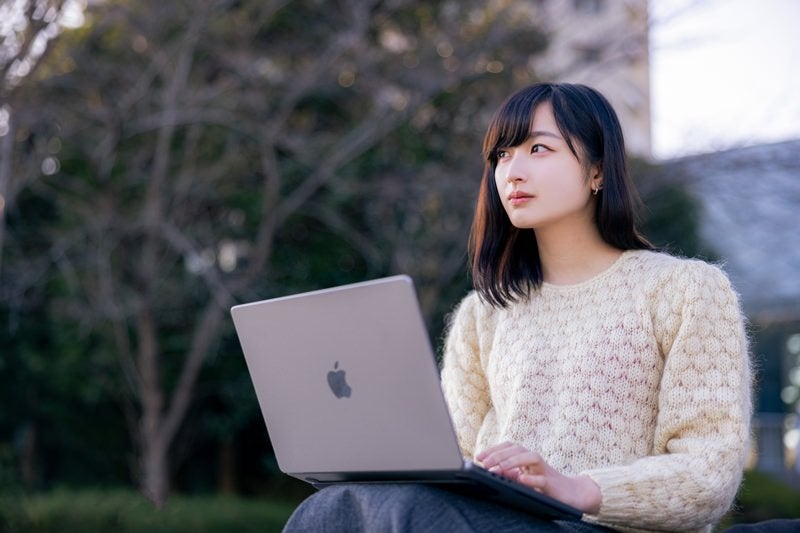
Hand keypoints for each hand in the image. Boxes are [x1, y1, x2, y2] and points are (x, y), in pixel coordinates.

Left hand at [476, 442, 600, 513]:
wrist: (572, 495)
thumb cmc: (544, 486)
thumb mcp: (523, 479)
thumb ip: (510, 474)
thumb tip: (491, 470)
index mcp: (526, 458)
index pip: (509, 447)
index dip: (494, 449)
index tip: (479, 456)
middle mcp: (535, 460)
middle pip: (516, 449)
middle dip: (499, 455)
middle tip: (484, 463)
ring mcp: (544, 470)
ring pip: (529, 458)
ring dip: (512, 462)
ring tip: (498, 468)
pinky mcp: (553, 483)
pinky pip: (542, 480)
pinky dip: (532, 479)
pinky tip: (522, 479)